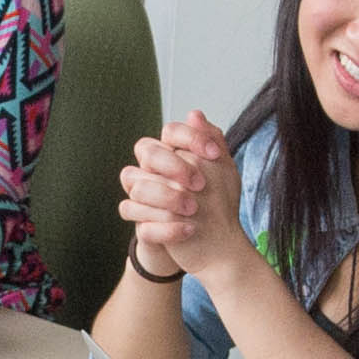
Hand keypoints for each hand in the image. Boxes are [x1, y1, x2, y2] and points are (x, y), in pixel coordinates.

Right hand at [118, 112, 236, 279]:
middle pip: (146, 151)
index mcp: (171, 154)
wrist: (212, 244)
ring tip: (195, 210)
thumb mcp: (221, 172)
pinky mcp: (142, 226)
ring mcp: (143, 199)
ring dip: (167, 198)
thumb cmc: (215, 202)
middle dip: (173, 165)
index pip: (169, 132)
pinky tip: (188, 230)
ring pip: (137, 187)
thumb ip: (211, 143)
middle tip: (200, 184)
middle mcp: (151, 172)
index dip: (190, 138)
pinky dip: (164, 227)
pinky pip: (139, 221)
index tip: (215, 154)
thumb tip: (194, 114)